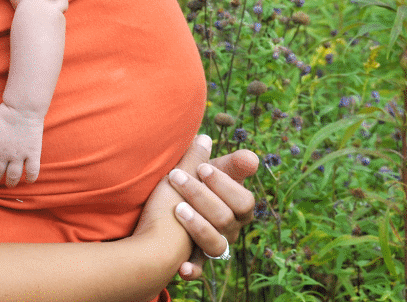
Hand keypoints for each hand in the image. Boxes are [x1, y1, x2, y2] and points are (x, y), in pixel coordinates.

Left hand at [0, 103, 44, 185]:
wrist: (24, 107)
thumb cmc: (4, 112)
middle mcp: (4, 153)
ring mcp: (19, 154)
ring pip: (13, 175)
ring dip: (10, 182)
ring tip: (10, 184)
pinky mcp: (33, 153)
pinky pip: (32, 170)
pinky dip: (30, 178)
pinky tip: (28, 180)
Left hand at [166, 135, 257, 280]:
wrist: (162, 216)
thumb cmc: (184, 188)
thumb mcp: (189, 174)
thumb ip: (201, 157)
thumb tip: (204, 137)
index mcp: (237, 206)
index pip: (244, 200)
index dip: (224, 185)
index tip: (202, 168)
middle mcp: (230, 229)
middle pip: (226, 218)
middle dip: (201, 195)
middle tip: (178, 177)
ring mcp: (213, 245)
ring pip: (215, 243)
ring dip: (197, 225)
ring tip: (177, 208)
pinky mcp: (195, 260)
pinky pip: (199, 269)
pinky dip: (192, 268)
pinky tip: (182, 267)